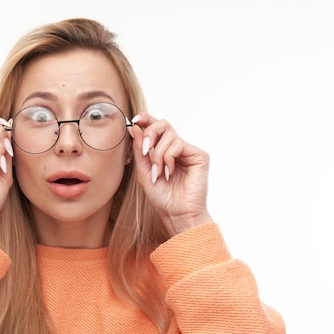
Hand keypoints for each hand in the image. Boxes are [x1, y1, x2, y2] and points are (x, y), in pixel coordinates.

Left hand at [130, 113, 212, 235]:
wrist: (176, 213)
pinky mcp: (199, 155)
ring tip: (158, 173)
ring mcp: (188, 151)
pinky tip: (169, 172)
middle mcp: (177, 148)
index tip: (134, 120)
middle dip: (150, 133)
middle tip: (144, 149)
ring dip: (158, 155)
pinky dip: (168, 157)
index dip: (146, 120)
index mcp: (163, 150)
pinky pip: (178, 144)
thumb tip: (134, 127)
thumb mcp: (144, 171)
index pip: (156, 127)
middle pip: (163, 124)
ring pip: (169, 135)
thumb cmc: (161, 197)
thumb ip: (140, 150)